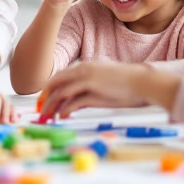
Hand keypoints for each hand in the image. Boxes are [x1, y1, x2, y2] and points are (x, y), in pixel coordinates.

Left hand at [40, 62, 180, 118]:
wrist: (143, 81)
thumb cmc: (128, 83)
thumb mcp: (104, 80)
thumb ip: (89, 86)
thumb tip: (76, 100)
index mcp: (85, 66)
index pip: (60, 76)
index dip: (50, 89)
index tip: (44, 100)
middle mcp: (83, 70)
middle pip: (55, 83)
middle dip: (45, 98)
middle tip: (40, 110)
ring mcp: (87, 79)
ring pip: (60, 93)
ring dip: (51, 106)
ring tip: (47, 117)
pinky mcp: (93, 91)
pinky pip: (72, 102)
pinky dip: (64, 110)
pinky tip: (63, 117)